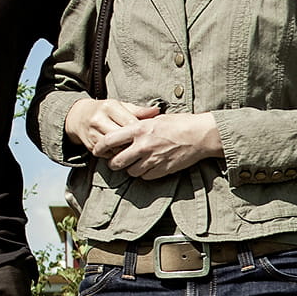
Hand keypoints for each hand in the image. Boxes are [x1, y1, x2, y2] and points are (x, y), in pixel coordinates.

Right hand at [63, 97, 147, 158]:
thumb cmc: (105, 111)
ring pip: (115, 148)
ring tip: (134, 150)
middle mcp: (99, 120)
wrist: (78, 117)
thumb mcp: (121, 106)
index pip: (130, 122)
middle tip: (143, 146)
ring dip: (126, 151)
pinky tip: (122, 153)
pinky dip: (117, 155)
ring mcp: (93, 134)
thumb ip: (138, 111)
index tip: (149, 135)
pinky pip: (108, 155)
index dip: (141, 131)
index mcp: (109, 107)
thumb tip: (157, 111)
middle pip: (122, 137)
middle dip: (134, 143)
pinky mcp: (90, 146)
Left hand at [102, 108, 223, 181]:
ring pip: (131, 172)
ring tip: (135, 163)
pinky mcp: (162, 170)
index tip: (97, 150)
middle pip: (117, 162)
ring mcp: (152, 159)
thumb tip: (126, 131)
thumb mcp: (155, 119)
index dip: (99, 147)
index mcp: (138, 129)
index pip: (109, 140)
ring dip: (131, 169)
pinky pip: (146, 176)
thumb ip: (139, 126)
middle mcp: (143, 146)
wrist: (200, 135)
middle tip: (115, 162)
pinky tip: (149, 166)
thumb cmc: (179, 123)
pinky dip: (145, 173)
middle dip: (113, 164)